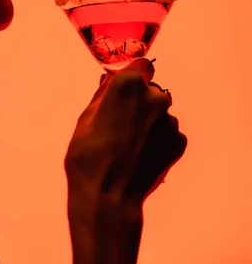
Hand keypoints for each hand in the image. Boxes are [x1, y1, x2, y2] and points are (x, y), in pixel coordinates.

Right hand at [64, 58, 186, 210]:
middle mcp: (154, 97)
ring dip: (150, 122)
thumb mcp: (85, 119)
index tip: (126, 87)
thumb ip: (102, 95)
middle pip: (151, 91)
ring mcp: (170, 121)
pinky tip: (142, 155)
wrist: (108, 197)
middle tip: (122, 124)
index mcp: (129, 85)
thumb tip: (109, 82)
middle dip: (140, 101)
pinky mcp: (179, 142)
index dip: (134, 75)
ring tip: (131, 145)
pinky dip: (159, 140)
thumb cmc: (88, 156)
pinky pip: (169, 134)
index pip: (142, 65)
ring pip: (161, 113)